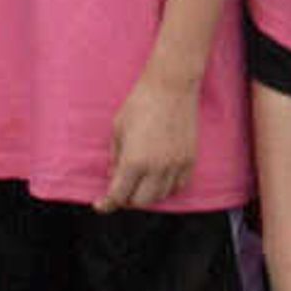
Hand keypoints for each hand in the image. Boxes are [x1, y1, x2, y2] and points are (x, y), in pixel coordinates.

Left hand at [100, 68, 198, 210]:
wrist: (171, 86)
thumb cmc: (141, 102)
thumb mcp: (117, 129)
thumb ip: (115, 156)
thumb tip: (114, 175)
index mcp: (134, 161)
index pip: (118, 196)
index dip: (106, 204)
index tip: (100, 205)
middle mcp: (157, 168)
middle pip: (140, 202)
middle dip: (126, 199)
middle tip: (120, 190)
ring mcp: (176, 165)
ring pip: (161, 197)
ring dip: (147, 194)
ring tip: (139, 183)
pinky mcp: (190, 159)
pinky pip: (178, 186)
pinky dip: (167, 188)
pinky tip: (158, 179)